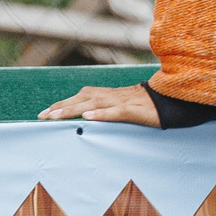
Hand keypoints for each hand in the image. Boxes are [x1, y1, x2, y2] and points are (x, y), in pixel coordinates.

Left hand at [39, 83, 158, 124]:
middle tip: (42, 116)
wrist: (173, 99)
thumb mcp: (125, 108)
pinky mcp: (134, 110)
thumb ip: (109, 112)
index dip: (62, 104)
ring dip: (72, 110)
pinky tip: (87, 118)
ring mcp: (122, 101)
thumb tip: (91, 121)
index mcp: (109, 95)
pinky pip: (115, 112)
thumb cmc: (149, 106)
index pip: (80, 97)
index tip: (44, 113)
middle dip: (60, 107)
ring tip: (55, 117)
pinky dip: (100, 114)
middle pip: (81, 99)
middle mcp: (112, 95)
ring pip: (93, 104)